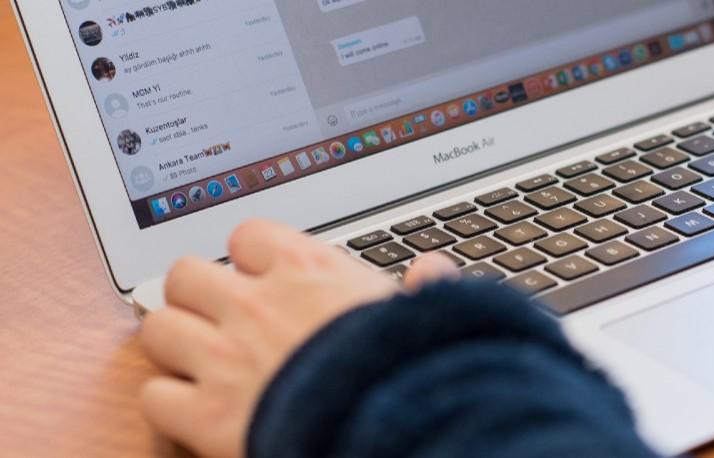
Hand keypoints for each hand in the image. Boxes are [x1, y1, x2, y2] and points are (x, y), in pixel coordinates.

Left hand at [138, 220, 458, 457]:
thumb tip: (434, 271)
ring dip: (175, 342)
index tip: (261, 276)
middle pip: (186, 273)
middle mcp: (255, 304)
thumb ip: (419, 289)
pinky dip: (170, 403)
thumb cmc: (406, 367)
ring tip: (196, 359)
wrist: (388, 421)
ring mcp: (223, 357)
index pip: (248, 236)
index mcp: (306, 272)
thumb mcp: (420, 315)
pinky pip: (156, 395)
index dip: (249, 257)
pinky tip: (194, 410)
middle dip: (195, 295)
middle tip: (214, 316)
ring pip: (158, 326)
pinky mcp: (205, 413)